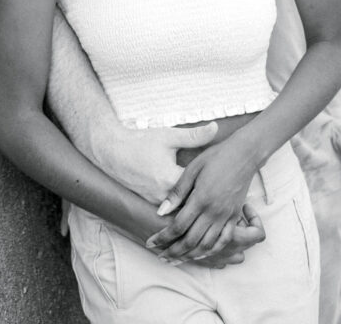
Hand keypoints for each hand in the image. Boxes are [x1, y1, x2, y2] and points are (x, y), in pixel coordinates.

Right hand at [92, 120, 218, 203]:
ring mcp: (154, 203)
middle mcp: (162, 197)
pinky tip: (191, 209)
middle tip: (224, 205)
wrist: (112, 152)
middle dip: (206, 205)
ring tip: (212, 211)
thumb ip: (194, 135)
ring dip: (193, 211)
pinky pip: (168, 212)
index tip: (229, 183)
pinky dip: (179, 211)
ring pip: (179, 212)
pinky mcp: (149, 203)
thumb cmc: (140, 142)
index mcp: (170, 180)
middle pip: (191, 206)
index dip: (214, 187)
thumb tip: (216, 127)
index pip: (199, 190)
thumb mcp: (169, 137)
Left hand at [145, 137, 256, 257]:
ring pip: (206, 245)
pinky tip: (200, 253)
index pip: (178, 226)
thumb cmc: (216, 157)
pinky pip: (223, 241)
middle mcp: (214, 212)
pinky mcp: (234, 217)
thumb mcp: (193, 168)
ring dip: (189, 255)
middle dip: (173, 251)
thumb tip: (161, 211)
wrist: (244, 155)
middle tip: (160, 257)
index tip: (150, 243)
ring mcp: (226, 216)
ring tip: (175, 259)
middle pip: (190, 240)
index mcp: (201, 199)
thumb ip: (177, 192)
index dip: (162, 237)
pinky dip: (210, 251)